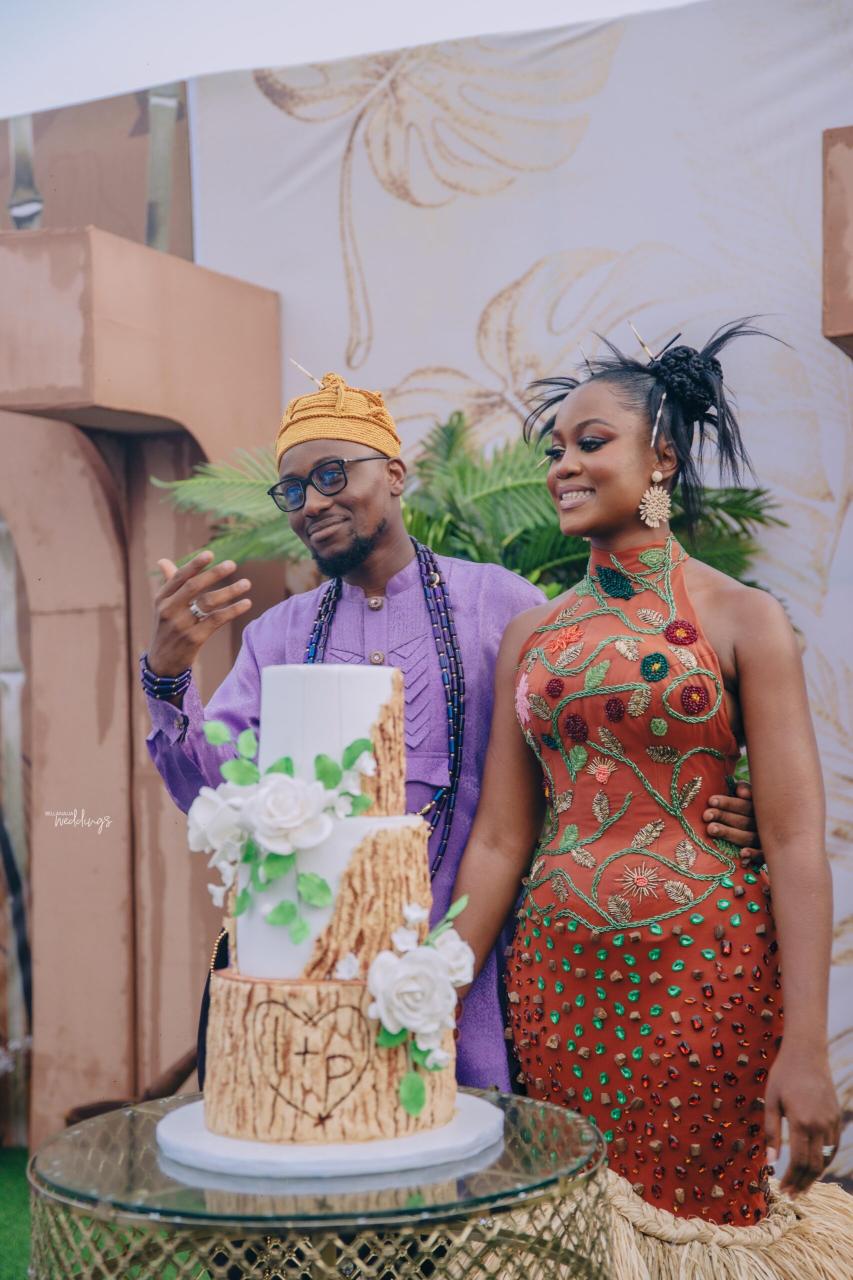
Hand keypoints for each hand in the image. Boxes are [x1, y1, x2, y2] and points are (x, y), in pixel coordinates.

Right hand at [147, 551, 251, 677]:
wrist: (162, 663)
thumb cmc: (166, 629)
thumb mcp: (162, 607)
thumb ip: (168, 583)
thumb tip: (163, 561)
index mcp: (162, 598)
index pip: (179, 577)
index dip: (195, 565)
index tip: (210, 553)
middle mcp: (169, 610)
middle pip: (194, 587)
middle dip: (214, 574)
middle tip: (232, 564)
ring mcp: (181, 625)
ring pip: (208, 603)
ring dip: (229, 591)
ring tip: (246, 583)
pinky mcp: (194, 639)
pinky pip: (216, 620)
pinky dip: (232, 610)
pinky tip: (246, 604)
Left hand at [703, 783, 762, 870]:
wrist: (790, 826)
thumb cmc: (756, 808)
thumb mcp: (752, 795)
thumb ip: (745, 789)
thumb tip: (739, 790)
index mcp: (760, 807)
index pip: (743, 804)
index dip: (727, 803)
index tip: (711, 800)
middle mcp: (764, 823)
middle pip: (743, 820)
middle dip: (724, 816)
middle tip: (706, 815)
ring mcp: (767, 839)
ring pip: (748, 837)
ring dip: (730, 833)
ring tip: (711, 829)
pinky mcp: (768, 854)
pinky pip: (763, 855)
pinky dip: (754, 854)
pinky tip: (742, 854)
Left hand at [765, 1042, 839, 1194]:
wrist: (807, 1053)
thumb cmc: (783, 1075)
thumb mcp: (771, 1101)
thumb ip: (770, 1132)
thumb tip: (770, 1161)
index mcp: (801, 1122)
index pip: (798, 1162)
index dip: (792, 1179)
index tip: (783, 1190)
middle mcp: (820, 1125)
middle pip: (814, 1165)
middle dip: (803, 1183)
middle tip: (792, 1195)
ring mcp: (832, 1122)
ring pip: (826, 1158)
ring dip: (814, 1175)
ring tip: (801, 1185)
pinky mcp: (837, 1117)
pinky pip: (833, 1145)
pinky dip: (824, 1160)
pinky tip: (813, 1165)